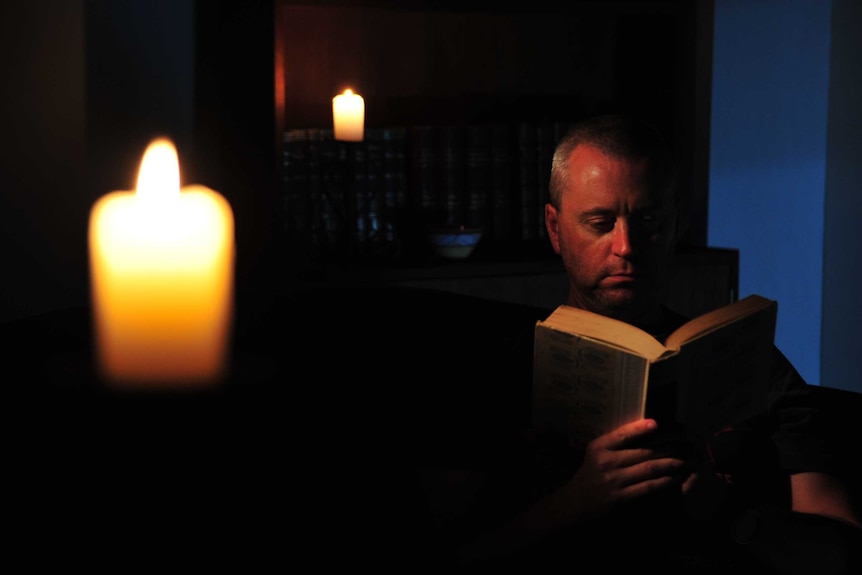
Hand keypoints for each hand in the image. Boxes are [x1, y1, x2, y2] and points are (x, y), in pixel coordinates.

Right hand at [556, 418, 695, 519]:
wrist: (575, 503)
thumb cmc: (590, 474)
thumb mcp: (595, 453)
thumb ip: (614, 443)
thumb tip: (644, 430)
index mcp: (599, 447)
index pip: (622, 435)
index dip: (640, 429)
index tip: (657, 423)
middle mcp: (606, 462)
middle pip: (642, 452)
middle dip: (667, 447)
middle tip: (683, 444)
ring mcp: (614, 481)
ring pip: (649, 469)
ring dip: (670, 464)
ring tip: (684, 460)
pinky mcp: (621, 498)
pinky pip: (648, 487)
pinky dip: (664, 482)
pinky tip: (675, 478)